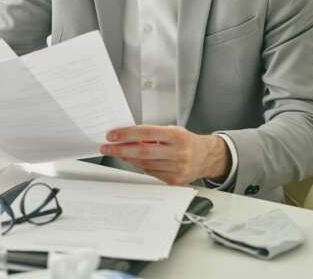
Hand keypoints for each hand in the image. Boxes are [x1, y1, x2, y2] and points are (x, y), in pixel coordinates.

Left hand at [99, 125, 230, 185]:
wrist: (206, 157)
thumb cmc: (185, 141)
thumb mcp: (172, 131)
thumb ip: (151, 134)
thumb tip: (126, 137)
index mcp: (178, 136)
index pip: (147, 133)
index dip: (127, 134)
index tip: (112, 135)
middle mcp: (179, 153)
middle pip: (143, 152)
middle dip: (121, 149)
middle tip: (106, 147)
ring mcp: (177, 169)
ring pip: (144, 164)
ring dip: (127, 158)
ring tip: (116, 151)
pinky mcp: (174, 181)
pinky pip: (150, 173)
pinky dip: (138, 166)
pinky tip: (131, 160)